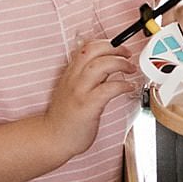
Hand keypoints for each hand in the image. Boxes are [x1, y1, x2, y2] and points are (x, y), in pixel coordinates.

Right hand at [42, 38, 139, 162]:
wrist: (51, 138)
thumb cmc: (64, 118)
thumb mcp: (70, 90)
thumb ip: (84, 78)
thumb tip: (105, 68)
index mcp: (70, 73)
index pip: (87, 47)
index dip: (105, 43)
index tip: (118, 47)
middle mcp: (74, 79)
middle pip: (95, 51)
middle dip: (115, 48)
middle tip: (127, 54)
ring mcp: (80, 92)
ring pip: (101, 65)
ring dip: (120, 64)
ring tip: (130, 69)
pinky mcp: (88, 106)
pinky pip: (108, 89)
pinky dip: (122, 85)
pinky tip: (129, 87)